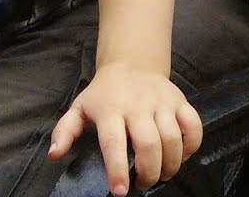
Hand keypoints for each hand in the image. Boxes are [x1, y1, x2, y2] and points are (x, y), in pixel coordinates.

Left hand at [48, 62, 201, 196]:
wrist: (131, 64)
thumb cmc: (104, 94)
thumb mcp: (79, 109)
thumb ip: (64, 132)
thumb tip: (54, 155)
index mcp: (111, 109)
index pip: (114, 142)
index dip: (118, 169)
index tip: (120, 192)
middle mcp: (138, 105)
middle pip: (149, 144)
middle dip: (149, 172)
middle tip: (142, 184)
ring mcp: (162, 101)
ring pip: (173, 138)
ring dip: (170, 165)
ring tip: (161, 175)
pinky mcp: (180, 100)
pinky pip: (194, 126)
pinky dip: (192, 146)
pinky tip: (181, 157)